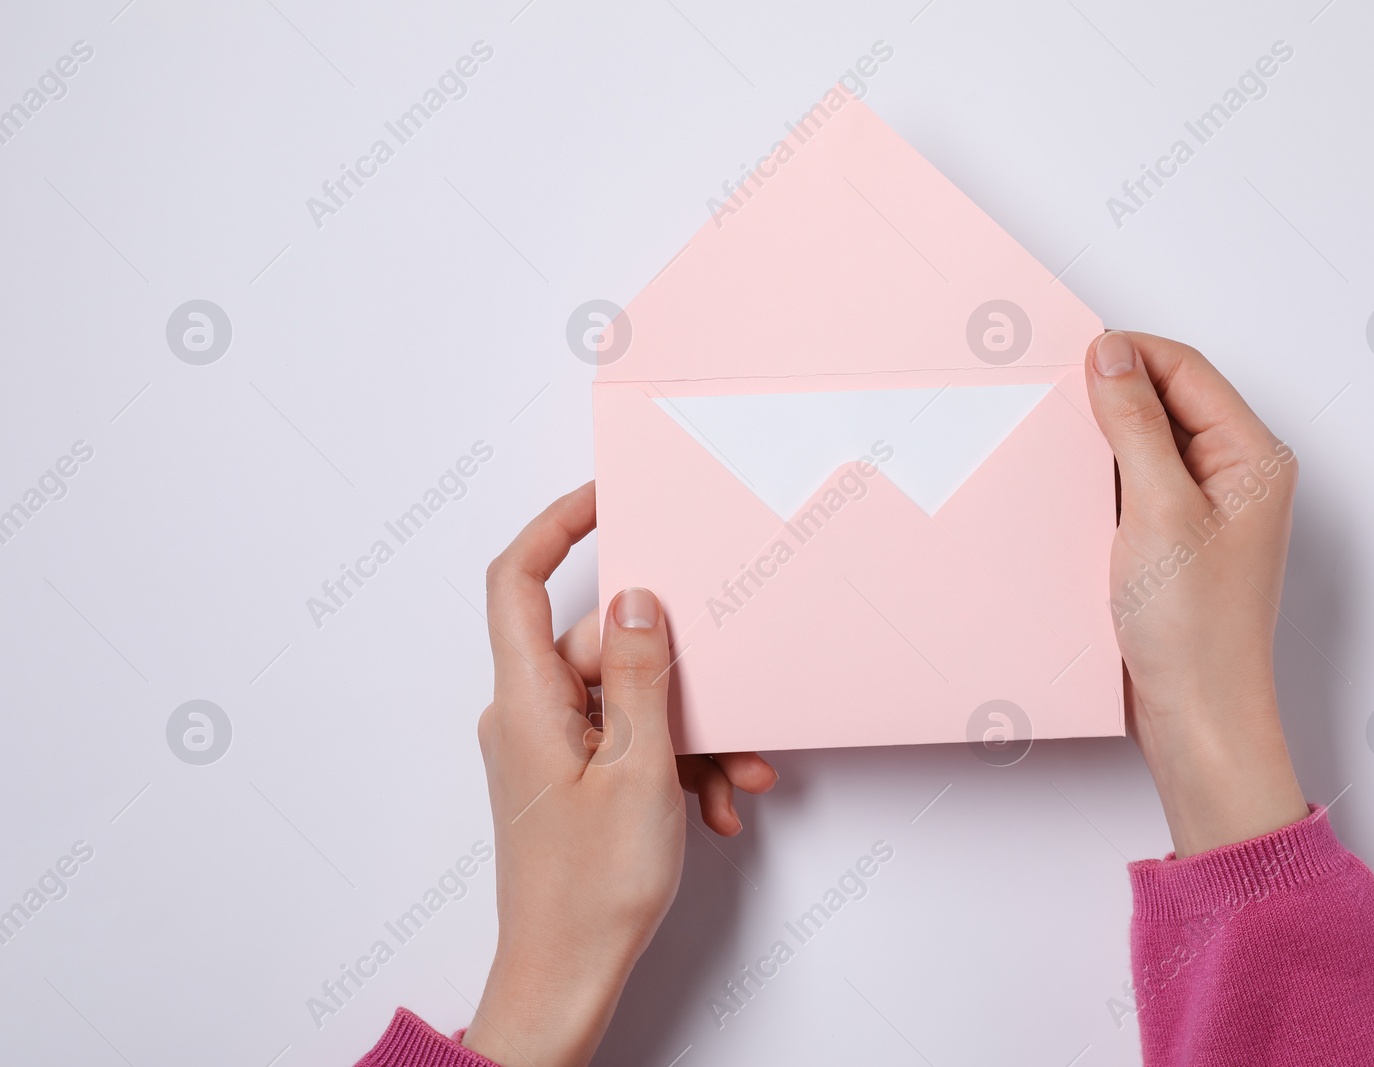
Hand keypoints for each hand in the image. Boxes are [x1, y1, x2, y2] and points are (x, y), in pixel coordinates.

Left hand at [463, 483, 775, 1065]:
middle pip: (604, 646)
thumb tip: (639, 600)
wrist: (565, 980)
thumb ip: (641, 675)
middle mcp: (528, 713)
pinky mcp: (571, 777)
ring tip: (735, 776)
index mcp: (526, 699)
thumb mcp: (639, 769)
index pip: (518, 580)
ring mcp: (550, 747)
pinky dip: (674, 763)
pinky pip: (627, 741)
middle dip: (678, 674)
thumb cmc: (590, 891)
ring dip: (690, 732)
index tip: (608, 498)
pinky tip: (715, 803)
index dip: (556, 526)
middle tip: (732, 709)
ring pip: (628, 700)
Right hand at [1084, 332, 1307, 856]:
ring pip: (1144, 445)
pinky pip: (1133, 487)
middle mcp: (1234, 477)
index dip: (1128, 356)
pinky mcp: (1173, 542)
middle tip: (1053, 399)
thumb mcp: (1158, 509)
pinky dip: (1099, 483)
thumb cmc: (1196, 630)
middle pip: (1166, 402)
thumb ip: (1134, 424)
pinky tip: (1068, 495)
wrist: (1195, 717)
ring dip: (1100, 443)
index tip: (1069, 359)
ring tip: (1058, 449)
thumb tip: (1110, 355)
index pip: (1186, 370)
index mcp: (1252, 457)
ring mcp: (1204, 511)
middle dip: (1110, 397)